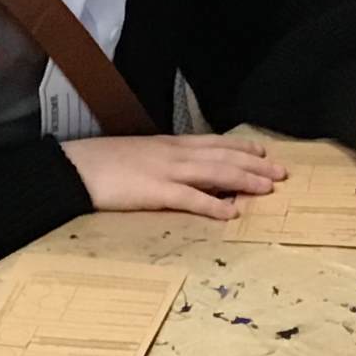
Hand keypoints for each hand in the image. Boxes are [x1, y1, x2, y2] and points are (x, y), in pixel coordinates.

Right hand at [61, 135, 286, 220]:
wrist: (74, 168)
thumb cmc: (101, 163)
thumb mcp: (138, 154)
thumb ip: (163, 161)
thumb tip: (182, 172)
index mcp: (169, 144)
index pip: (215, 143)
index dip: (242, 148)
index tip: (264, 152)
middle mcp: (174, 154)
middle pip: (224, 157)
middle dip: (255, 165)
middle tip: (281, 173)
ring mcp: (166, 172)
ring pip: (216, 173)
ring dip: (245, 180)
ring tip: (268, 189)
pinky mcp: (155, 192)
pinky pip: (191, 199)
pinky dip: (213, 205)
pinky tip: (232, 212)